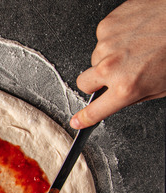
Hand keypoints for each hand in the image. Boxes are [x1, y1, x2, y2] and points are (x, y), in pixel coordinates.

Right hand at [71, 0, 165, 128]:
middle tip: (113, 75)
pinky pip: (103, 38)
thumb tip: (120, 99)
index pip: (95, 110)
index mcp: (126, 88)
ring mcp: (106, 45)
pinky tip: (134, 34)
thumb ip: (134, 96)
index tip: (78, 121)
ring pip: (96, 59)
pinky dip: (115, 38)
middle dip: (95, 83)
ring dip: (109, 57)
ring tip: (135, 48)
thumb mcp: (161, 86)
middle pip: (84, 83)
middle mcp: (111, 68)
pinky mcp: (106, 27)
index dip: (85, 118)